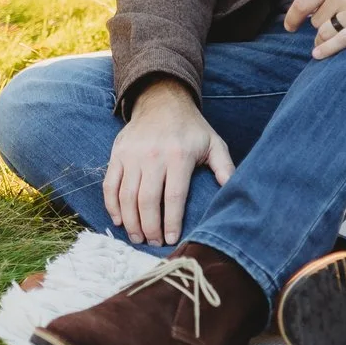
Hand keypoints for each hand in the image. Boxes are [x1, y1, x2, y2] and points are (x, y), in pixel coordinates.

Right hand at [104, 79, 233, 246]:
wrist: (162, 101)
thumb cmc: (191, 128)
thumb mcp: (214, 143)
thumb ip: (225, 168)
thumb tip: (236, 190)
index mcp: (178, 156)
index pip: (174, 196)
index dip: (171, 221)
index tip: (172, 239)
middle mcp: (153, 156)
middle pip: (147, 201)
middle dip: (149, 227)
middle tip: (152, 243)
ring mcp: (131, 155)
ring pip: (126, 197)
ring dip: (130, 222)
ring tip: (137, 237)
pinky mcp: (116, 154)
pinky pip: (110, 185)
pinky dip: (112, 206)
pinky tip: (119, 221)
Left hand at [286, 0, 345, 58]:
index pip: (302, 3)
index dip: (292, 18)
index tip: (289, 26)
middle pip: (316, 19)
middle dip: (319, 22)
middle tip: (329, 21)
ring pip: (325, 32)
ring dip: (323, 36)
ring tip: (325, 38)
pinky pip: (341, 42)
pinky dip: (326, 50)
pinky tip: (318, 54)